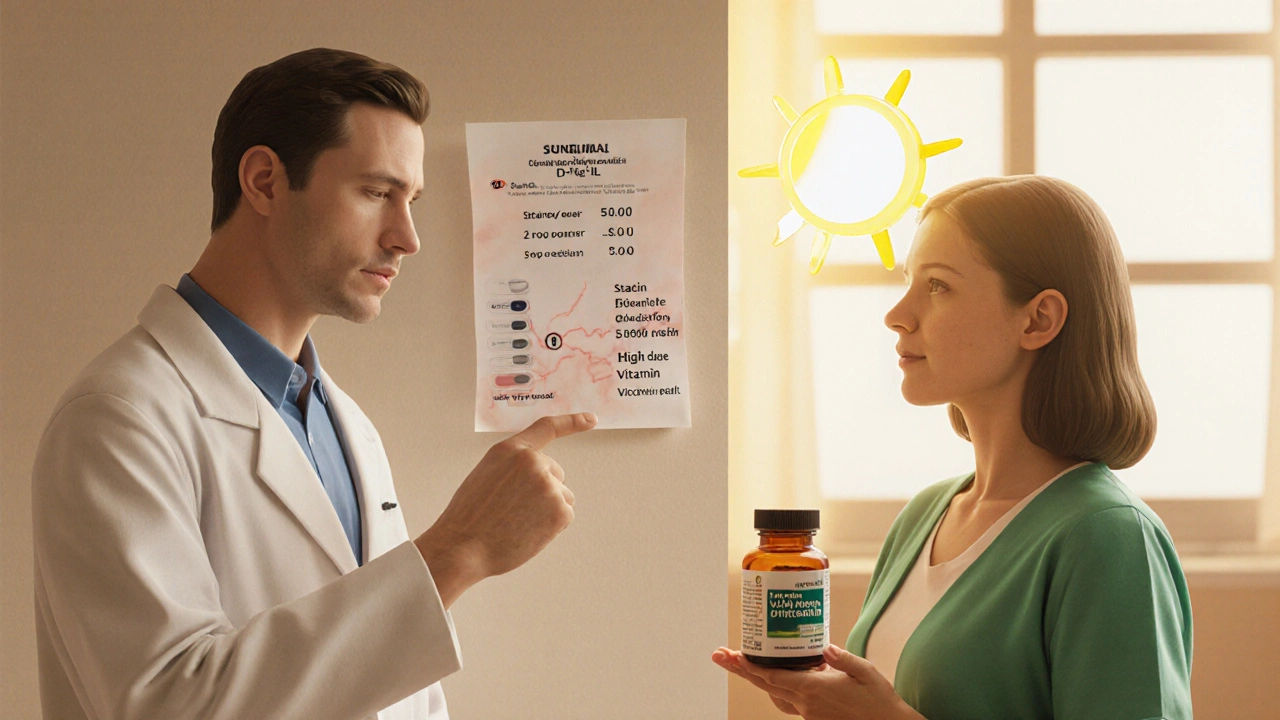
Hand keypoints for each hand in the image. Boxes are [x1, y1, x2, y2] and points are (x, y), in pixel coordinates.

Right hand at [415, 413, 596, 606]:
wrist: (463, 548)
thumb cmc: (470, 517)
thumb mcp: (487, 475)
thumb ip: (514, 467)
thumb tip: (540, 475)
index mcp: (511, 450)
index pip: (547, 428)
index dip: (572, 422)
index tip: (591, 419)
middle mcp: (533, 462)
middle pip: (556, 474)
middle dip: (542, 491)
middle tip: (514, 511)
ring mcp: (549, 485)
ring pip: (562, 496)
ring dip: (547, 510)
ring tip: (517, 523)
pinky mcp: (560, 510)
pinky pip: (565, 516)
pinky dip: (551, 527)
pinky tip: (528, 533)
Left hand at [712, 645, 921, 719]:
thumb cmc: (878, 699)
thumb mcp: (865, 671)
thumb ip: (842, 659)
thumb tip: (824, 647)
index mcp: (814, 689)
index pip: (772, 676)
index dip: (748, 666)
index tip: (730, 655)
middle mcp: (805, 703)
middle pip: (765, 684)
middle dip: (741, 670)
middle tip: (720, 656)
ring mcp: (808, 713)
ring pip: (774, 694)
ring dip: (757, 679)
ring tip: (741, 664)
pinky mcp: (814, 718)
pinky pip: (788, 701)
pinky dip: (777, 687)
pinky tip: (777, 675)